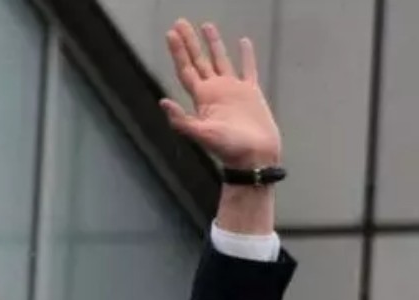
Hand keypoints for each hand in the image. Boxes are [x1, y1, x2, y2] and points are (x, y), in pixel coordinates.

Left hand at [160, 20, 281, 169]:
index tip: (171, 33)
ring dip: (213, 44)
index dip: (178, 52)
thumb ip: (182, 120)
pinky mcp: (251, 93)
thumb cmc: (230, 149)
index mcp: (203, 98)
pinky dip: (246, 56)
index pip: (186, 69)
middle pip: (199, 61)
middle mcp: (215, 91)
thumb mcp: (203, 135)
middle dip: (189, 42)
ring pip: (220, 61)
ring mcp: (233, 91)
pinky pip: (248, 69)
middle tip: (180, 22)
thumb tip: (162, 102)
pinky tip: (243, 42)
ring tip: (206, 26)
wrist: (256, 158)